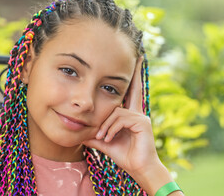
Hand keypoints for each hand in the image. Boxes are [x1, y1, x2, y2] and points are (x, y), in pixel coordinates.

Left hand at [82, 57, 183, 195]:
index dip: (131, 80)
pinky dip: (111, 129)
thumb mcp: (105, 141)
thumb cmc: (124, 155)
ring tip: (102, 138)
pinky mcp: (143, 123)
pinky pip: (121, 119)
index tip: (133, 65)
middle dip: (136, 72)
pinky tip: (108, 139)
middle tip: (139, 56)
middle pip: (135, 88)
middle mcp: (137, 112)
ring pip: (117, 111)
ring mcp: (141, 117)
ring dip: (106, 126)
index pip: (129, 94)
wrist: (138, 168)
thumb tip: (80, 132)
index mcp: (129, 114)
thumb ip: (95, 134)